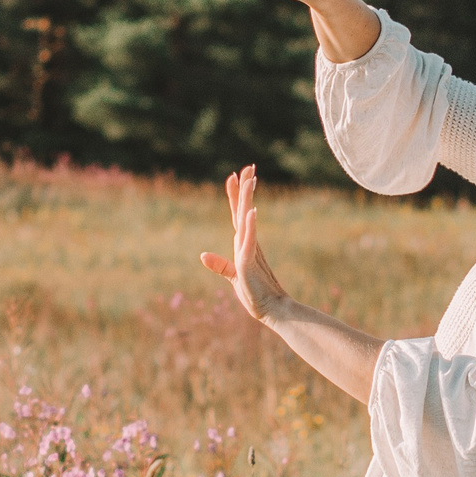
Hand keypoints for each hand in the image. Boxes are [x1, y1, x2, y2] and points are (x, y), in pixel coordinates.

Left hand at [198, 165, 289, 322]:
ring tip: (250, 178)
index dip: (236, 195)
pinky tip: (251, 210)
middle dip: (244, 188)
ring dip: (247, 199)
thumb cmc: (255, 294)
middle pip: (244, 210)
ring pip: (246, 219)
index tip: (233, 175)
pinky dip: (250, 225)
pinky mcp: (250, 261)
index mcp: (244, 244)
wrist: (273, 310)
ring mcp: (250, 250)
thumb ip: (220, 265)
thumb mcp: (233, 276)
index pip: (238, 214)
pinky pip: (249, 240)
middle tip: (248, 166)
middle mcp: (248, 242)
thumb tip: (202, 255)